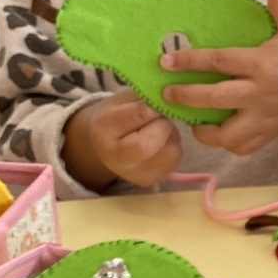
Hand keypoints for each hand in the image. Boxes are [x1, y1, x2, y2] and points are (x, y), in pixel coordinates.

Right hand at [62, 92, 182, 191]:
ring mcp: (131, 173)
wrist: (106, 143)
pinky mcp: (148, 180)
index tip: (161, 100)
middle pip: (149, 144)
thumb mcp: (125, 98)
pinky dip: (174, 147)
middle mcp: (113, 157)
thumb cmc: (119, 113)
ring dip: (172, 136)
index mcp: (103, 128)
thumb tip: (173, 98)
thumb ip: (145, 97)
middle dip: (163, 125)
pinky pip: (174, 161)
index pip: (138, 115)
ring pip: (169, 153)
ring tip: (161, 128)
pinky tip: (163, 141)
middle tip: (162, 117)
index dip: (155, 106)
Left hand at [159, 0, 277, 151]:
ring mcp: (266, 117)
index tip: (167, 61)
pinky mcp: (270, 133)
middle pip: (215, 98)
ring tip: (192, 120)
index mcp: (264, 64)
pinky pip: (243, 147)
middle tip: (167, 93)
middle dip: (186, 96)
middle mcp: (262, 93)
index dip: (190, 61)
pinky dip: (227, 144)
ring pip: (227, 134)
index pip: (220, 61)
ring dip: (205, 130)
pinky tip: (217, 133)